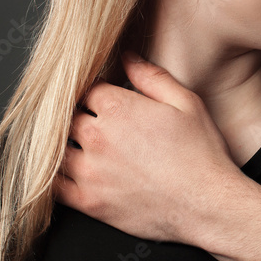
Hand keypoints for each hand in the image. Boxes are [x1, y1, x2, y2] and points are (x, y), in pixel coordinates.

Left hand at [54, 52, 242, 245]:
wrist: (207, 204)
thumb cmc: (201, 154)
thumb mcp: (186, 103)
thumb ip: (151, 77)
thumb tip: (127, 57)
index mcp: (118, 108)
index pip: (88, 89)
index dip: (97, 93)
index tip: (105, 100)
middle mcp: (97, 136)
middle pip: (68, 116)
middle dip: (81, 116)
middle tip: (96, 123)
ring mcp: (89, 171)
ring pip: (56, 148)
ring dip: (67, 144)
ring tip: (84, 146)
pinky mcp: (88, 202)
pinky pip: (54, 186)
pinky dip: (54, 177)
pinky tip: (66, 172)